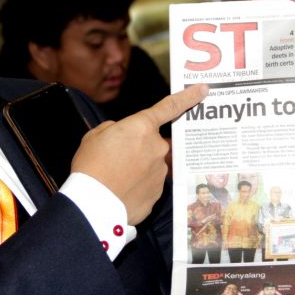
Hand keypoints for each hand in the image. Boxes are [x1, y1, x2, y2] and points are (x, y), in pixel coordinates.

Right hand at [72, 84, 208, 224]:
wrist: (93, 204)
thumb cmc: (91, 166)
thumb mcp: (95, 137)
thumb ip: (114, 130)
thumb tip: (122, 135)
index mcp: (142, 127)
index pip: (170, 107)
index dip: (188, 97)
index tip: (204, 89)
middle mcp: (157, 148)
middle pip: (154, 143)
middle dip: (140, 148)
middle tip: (118, 158)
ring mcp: (160, 172)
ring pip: (151, 165)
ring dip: (138, 169)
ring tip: (115, 178)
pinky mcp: (157, 194)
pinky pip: (148, 185)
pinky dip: (137, 187)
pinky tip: (120, 191)